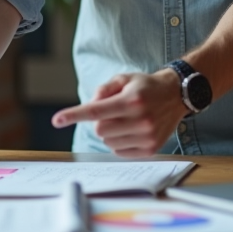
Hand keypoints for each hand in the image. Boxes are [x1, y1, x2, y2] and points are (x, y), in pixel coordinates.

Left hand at [50, 69, 184, 156]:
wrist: (175, 95)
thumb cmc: (144, 87)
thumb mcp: (123, 79)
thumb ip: (102, 91)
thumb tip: (88, 109)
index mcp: (131, 100)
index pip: (96, 111)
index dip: (74, 115)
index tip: (56, 120)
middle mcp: (141, 119)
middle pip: (99, 130)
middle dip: (99, 122)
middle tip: (112, 112)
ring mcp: (147, 136)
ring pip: (108, 143)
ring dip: (109, 133)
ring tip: (124, 120)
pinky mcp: (151, 149)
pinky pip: (120, 152)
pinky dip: (119, 142)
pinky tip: (130, 130)